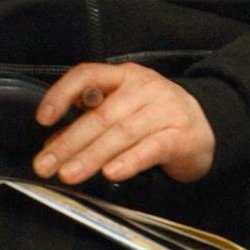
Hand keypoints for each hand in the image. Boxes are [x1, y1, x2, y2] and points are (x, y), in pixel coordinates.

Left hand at [32, 62, 214, 184]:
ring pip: (121, 133)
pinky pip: (151, 149)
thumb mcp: (124, 109)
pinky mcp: (182, 135)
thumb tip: (54, 143)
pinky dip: (129, 161)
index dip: (62, 94)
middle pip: (101, 114)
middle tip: (46, 165)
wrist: (206, 127)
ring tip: (69, 174)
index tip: (43, 119)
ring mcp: (165, 109)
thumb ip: (91, 120)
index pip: (88, 75)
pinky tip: (110, 173)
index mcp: (125, 75)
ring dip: (91, 156)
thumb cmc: (156, 118)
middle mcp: (144, 87)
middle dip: (69, 141)